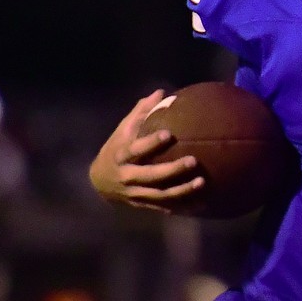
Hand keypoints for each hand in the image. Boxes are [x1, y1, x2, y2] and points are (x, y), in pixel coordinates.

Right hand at [88, 90, 203, 213]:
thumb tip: (161, 92)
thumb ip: (141, 112)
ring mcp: (135, 193)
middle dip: (172, 170)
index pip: (135, 149)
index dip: (150, 143)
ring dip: (182, 191)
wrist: (100, 181)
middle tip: (194, 160)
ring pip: (160, 195)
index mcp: (121, 155)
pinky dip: (182, 207)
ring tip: (202, 182)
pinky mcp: (144, 205)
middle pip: (151, 175)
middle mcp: (127, 176)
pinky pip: (164, 208)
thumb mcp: (123, 130)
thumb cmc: (116, 148)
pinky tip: (201, 204)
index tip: (168, 135)